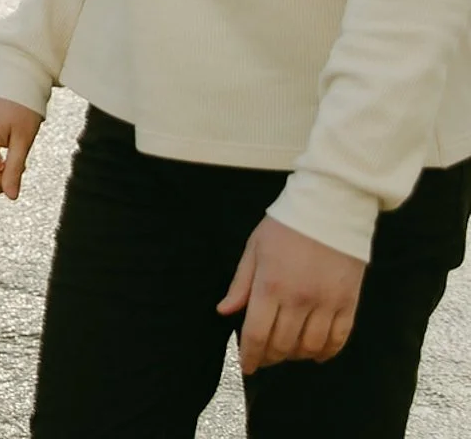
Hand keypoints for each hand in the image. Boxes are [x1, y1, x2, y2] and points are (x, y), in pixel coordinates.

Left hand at [217, 216, 365, 372]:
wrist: (329, 206)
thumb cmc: (286, 225)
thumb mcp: (255, 247)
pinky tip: (315, 352)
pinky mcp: (348, 304)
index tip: (246, 366)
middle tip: (264, 357)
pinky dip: (325, 353)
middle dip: (269, 357)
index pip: (257, 335)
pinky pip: (338, 340)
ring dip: (295, 356)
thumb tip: (225, 311)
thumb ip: (241, 283)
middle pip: (282, 346)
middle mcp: (298, 300)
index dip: (250, 356)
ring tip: (287, 351)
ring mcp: (326, 304)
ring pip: (309, 348)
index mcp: (271, 285)